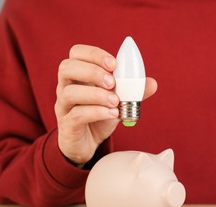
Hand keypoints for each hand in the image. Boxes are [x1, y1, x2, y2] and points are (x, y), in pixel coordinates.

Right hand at [55, 45, 156, 163]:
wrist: (87, 143)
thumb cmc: (98, 116)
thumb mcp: (117, 101)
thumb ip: (132, 91)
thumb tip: (152, 83)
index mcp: (77, 75)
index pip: (76, 53)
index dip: (94, 54)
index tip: (114, 64)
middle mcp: (65, 87)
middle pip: (66, 67)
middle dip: (92, 71)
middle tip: (112, 82)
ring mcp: (63, 106)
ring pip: (70, 92)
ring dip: (96, 94)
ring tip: (115, 102)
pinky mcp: (66, 125)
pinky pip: (76, 115)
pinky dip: (97, 112)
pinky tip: (113, 114)